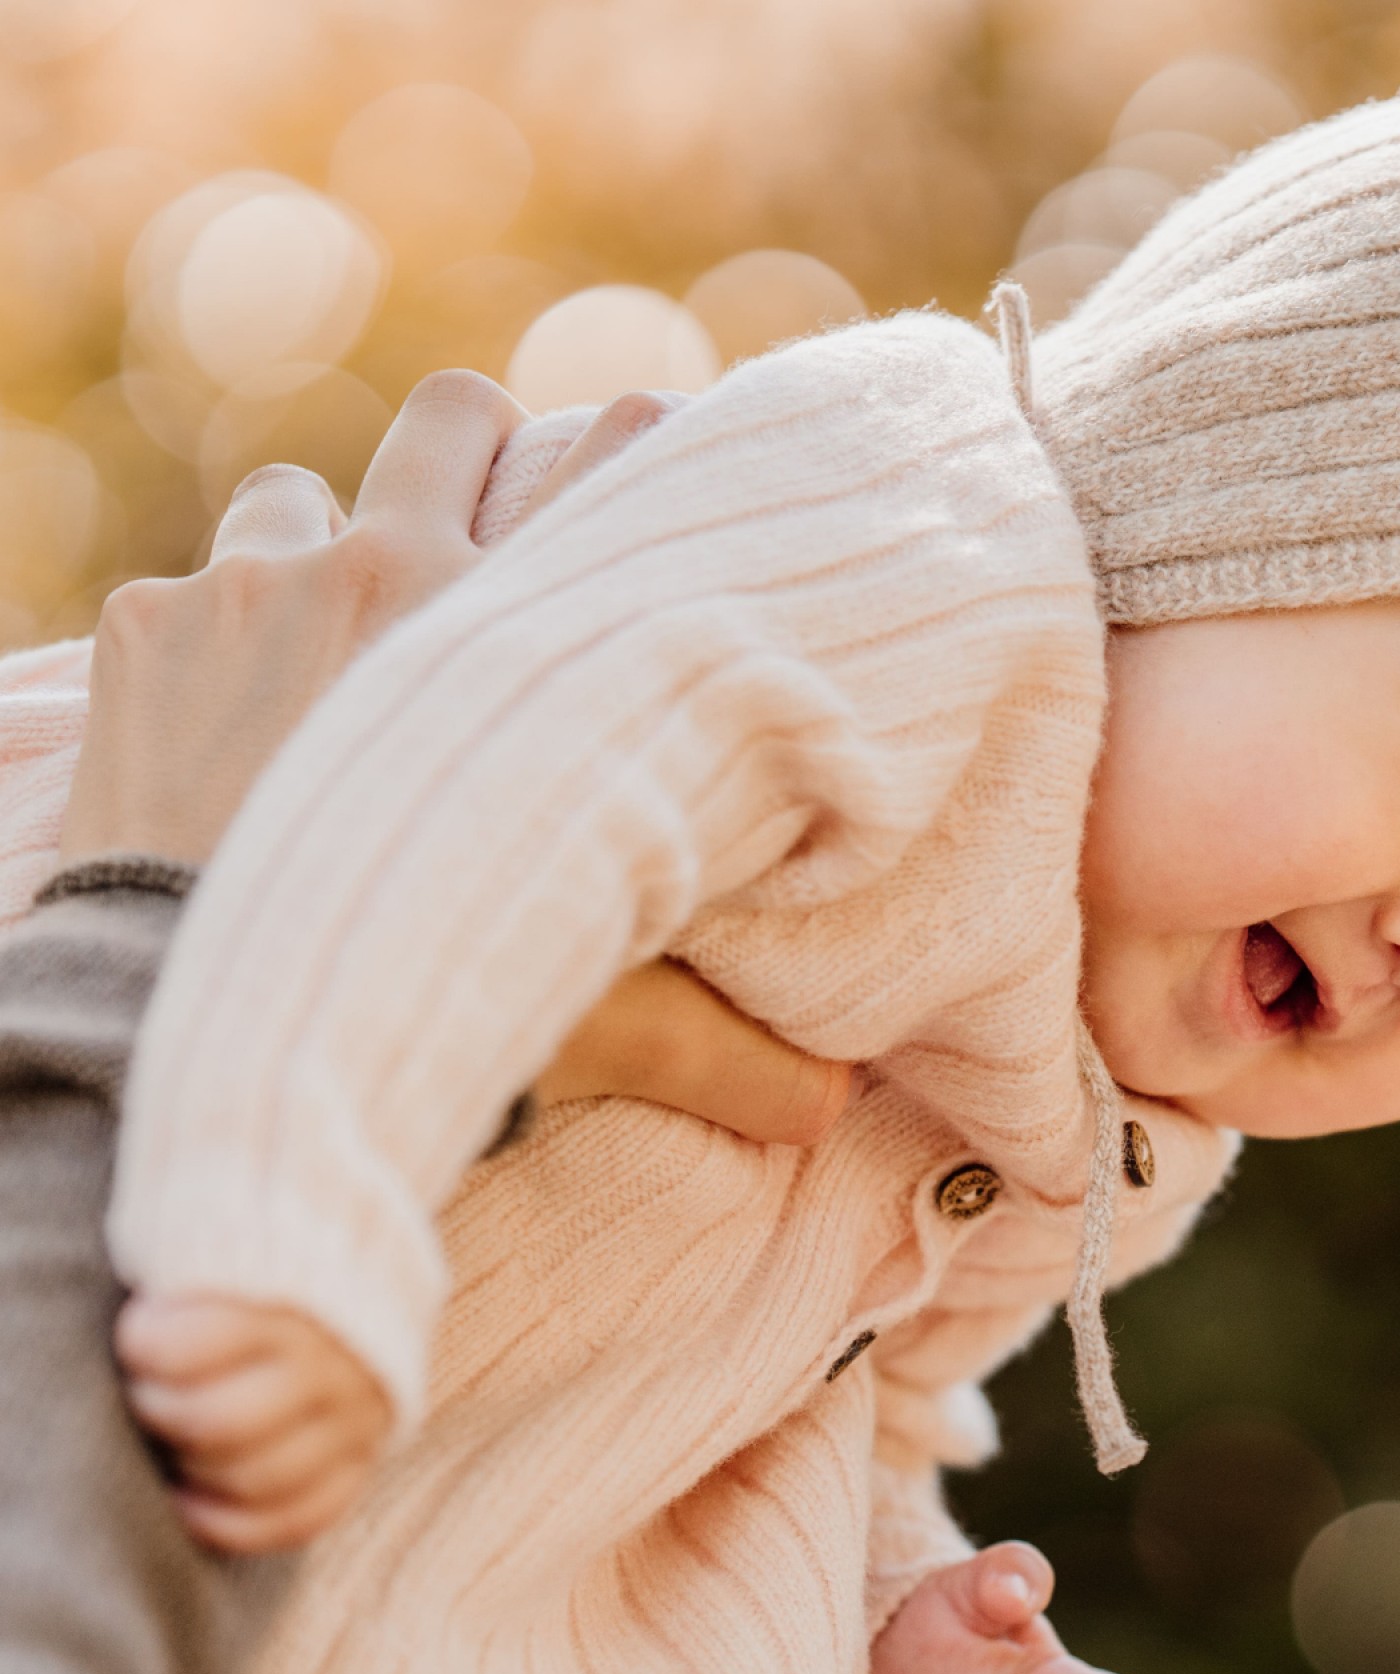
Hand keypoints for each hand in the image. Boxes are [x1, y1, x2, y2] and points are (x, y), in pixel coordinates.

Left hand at [69, 370, 852, 1149]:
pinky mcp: (149, 629)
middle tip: (469, 544)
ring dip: (314, 557)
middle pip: (453, 414)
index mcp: (517, 639)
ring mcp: (254, 587)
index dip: (638, 449)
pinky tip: (216, 739)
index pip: (618, 463)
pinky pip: (185, 591)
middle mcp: (388, 571)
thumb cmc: (404, 1002)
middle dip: (468, 457)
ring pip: (299, 496)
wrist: (185, 1005)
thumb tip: (827, 1111)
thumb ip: (717, 1048)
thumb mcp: (588, 1021)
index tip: (647, 471)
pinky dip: (204, 650)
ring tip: (324, 664)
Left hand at [116, 1295, 390, 1553]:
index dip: (145, 1347)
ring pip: (256, 1480)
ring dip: (192, 1468)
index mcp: (290, 1303)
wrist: (355, 1298)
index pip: (197, 1342)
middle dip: (160, 1413)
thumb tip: (139, 1314)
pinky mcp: (359, 1466)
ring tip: (171, 1441)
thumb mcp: (232, 1249)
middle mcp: (326, 1368)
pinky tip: (188, 1505)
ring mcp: (350, 1424)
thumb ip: (188, 1269)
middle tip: (146, 1394)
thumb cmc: (263, 1276)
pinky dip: (231, 1527)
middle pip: (220, 1422)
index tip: (137, 1338)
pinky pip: (296, 1520)